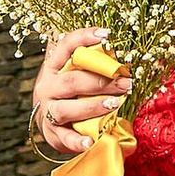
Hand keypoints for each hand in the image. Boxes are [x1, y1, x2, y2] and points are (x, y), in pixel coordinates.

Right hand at [30, 27, 120, 159]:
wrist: (48, 122)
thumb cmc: (67, 92)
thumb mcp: (72, 72)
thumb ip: (88, 61)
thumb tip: (114, 45)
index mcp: (53, 67)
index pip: (65, 46)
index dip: (84, 38)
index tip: (107, 34)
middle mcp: (48, 87)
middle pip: (72, 81)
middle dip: (101, 81)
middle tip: (126, 82)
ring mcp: (48, 111)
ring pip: (66, 109)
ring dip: (92, 106)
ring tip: (114, 104)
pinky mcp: (53, 134)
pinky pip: (65, 138)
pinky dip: (77, 141)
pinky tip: (90, 142)